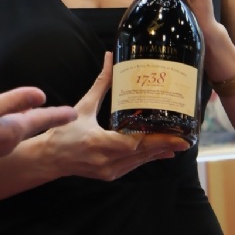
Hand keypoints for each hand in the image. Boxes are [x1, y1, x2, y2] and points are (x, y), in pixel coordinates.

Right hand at [0, 87, 76, 170]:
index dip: (58, 114)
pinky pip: (7, 132)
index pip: (41, 119)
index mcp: (12, 130)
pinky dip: (15, 123)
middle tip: (65, 115)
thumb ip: (12, 101)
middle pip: (33, 125)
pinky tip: (11, 119)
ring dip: (32, 120)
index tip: (75, 114)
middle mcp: (8, 140)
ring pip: (19, 129)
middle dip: (48, 118)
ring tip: (42, 114)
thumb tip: (41, 94)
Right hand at [42, 53, 184, 180]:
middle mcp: (105, 160)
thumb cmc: (63, 131)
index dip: (155, 141)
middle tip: (185, 140)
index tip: (174, 137)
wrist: (49, 158)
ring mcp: (108, 171)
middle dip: (164, 146)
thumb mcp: (83, 106)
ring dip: (158, 153)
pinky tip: (159, 152)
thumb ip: (100, 84)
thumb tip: (110, 59)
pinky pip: (132, 166)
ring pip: (139, 162)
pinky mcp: (109, 175)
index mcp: (97, 141)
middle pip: (141, 155)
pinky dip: (146, 158)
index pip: (132, 144)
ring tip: (177, 143)